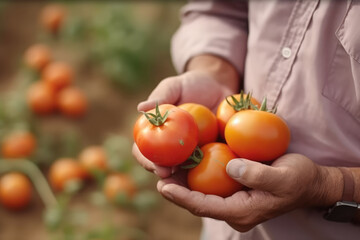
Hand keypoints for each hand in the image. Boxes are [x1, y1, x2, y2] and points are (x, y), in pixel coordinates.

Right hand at [134, 71, 234, 177]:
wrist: (219, 86)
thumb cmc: (192, 84)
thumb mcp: (176, 85)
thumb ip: (161, 96)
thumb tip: (140, 108)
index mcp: (157, 134)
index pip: (144, 150)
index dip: (146, 160)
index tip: (155, 165)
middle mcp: (171, 148)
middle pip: (161, 167)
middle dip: (163, 175)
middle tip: (170, 177)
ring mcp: (191, 154)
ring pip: (184, 173)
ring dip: (184, 181)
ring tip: (189, 185)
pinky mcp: (210, 155)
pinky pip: (209, 167)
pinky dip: (210, 173)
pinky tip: (216, 176)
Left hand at [156, 153, 340, 231]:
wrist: (310, 182)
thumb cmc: (299, 179)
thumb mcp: (283, 177)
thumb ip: (257, 175)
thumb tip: (230, 167)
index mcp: (242, 211)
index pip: (204, 206)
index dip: (182, 197)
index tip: (162, 187)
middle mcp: (233, 208)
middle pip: (197, 201)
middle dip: (175, 190)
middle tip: (155, 173)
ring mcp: (233, 199)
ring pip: (201, 192)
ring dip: (182, 181)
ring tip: (162, 167)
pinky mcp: (233, 188)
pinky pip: (210, 183)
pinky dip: (196, 173)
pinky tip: (185, 159)